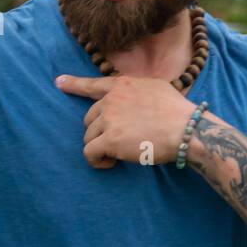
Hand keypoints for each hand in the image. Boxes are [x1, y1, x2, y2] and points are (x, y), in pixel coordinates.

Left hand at [55, 74, 199, 168]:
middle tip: (121, 142)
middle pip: (90, 119)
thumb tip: (131, 99)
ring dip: (100, 147)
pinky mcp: (109, 139)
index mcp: (123, 85)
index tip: (59, 83)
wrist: (188, 130)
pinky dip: (97, 161)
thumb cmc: (179, 113)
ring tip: (119, 154)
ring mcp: (109, 118)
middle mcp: (112, 99)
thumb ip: (137, 91)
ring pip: (88, 136)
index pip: (93, 85)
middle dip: (101, 132)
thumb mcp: (157, 88)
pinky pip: (89, 153)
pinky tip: (110, 163)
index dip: (74, 84)